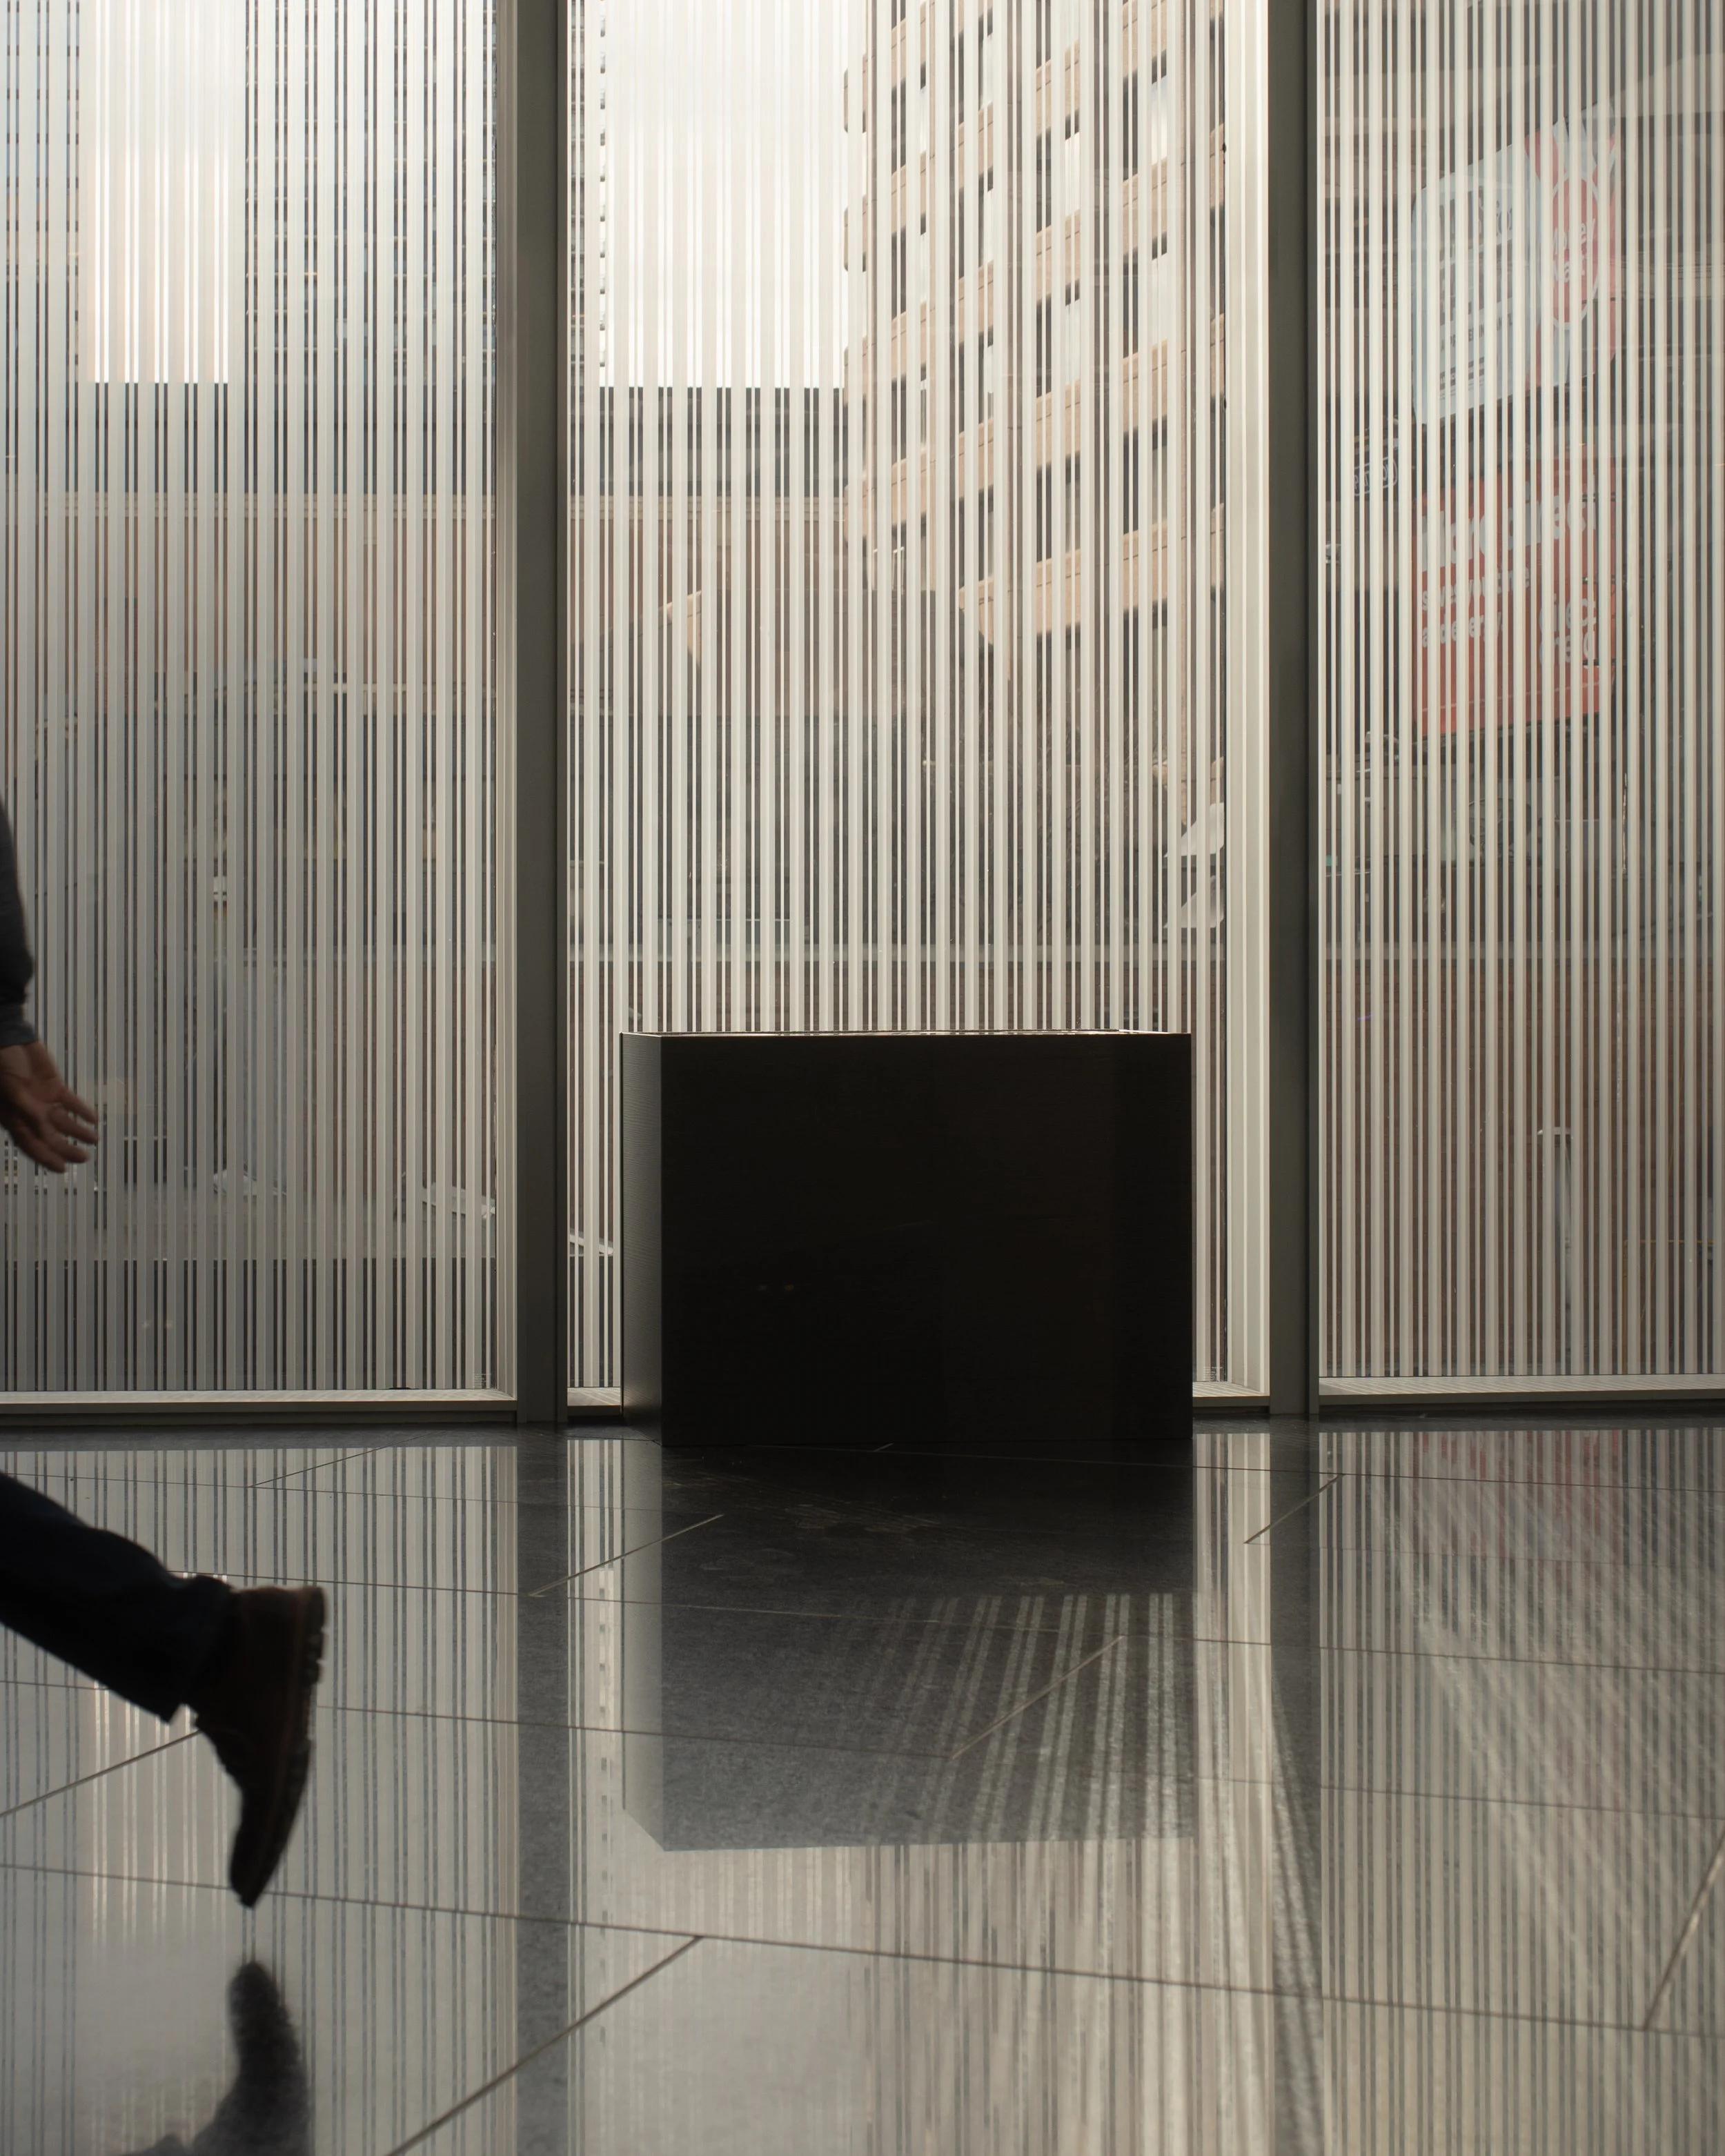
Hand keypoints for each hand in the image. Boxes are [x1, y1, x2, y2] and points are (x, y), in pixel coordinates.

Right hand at [0, 1042, 99, 1171]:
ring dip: (78, 1132)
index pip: (32, 1144)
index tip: (62, 1169)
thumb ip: (29, 1112)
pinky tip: (94, 1119)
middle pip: (50, 1137)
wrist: (10, 1041)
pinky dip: (82, 1111)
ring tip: (94, 1140)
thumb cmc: (3, 1066)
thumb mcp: (13, 1091)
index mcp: (15, 1118)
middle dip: (66, 1149)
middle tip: (84, 1158)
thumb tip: (44, 1133)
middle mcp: (30, 1113)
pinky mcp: (54, 1087)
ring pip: (63, 1122)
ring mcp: (43, 1101)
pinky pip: (71, 1103)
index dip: (46, 1158)